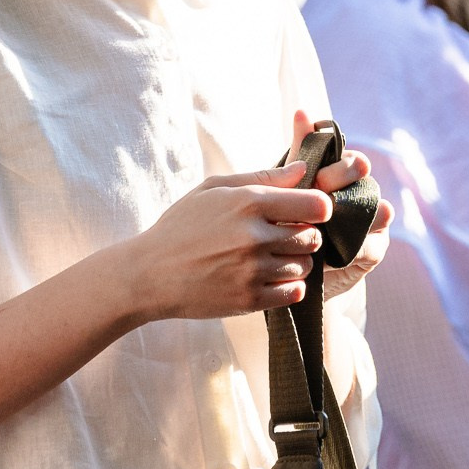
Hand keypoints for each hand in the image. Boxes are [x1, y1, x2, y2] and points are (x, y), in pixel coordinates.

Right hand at [124, 161, 332, 323]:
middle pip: (312, 237)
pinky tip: (270, 277)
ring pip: (304, 266)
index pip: (315, 206)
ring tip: (272, 257)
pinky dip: (289, 285)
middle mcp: (254, 237)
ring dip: (295, 261)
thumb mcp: (213, 189)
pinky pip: (294, 293)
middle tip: (285, 236)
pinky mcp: (249, 300)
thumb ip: (262, 177)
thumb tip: (302, 169)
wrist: (150, 273)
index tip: (308, 212)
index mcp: (248, 203)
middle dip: (304, 235)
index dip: (318, 208)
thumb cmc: (182, 225)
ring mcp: (252, 271)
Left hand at [290, 108, 392, 300]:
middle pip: (365, 182)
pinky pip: (372, 246)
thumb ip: (299, 153)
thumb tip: (303, 112)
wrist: (286, 271)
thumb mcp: (287, 188)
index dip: (340, 166)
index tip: (319, 176)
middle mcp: (359, 194)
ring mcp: (369, 223)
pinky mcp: (371, 252)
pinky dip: (358, 247)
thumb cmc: (285, 222)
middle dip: (348, 183)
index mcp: (341, 175)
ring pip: (376, 212)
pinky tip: (345, 248)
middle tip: (325, 191)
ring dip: (360, 215)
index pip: (351, 160)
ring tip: (346, 219)